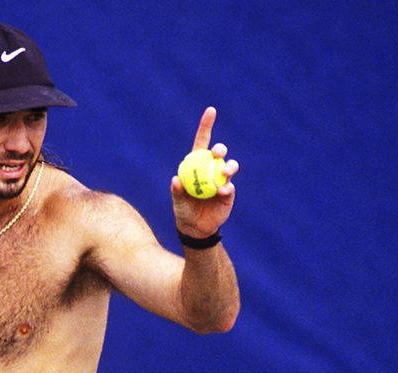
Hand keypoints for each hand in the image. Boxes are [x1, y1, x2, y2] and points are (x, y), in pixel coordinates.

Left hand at [171, 107, 238, 238]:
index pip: (203, 141)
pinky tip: (222, 191)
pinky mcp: (229, 193)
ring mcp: (221, 180)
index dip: (207, 125)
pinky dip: (227, 188)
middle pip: (219, 153)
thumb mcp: (177, 202)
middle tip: (217, 153)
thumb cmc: (184, 211)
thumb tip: (175, 180)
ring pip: (229, 167)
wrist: (196, 229)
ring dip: (229, 167)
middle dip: (220, 149)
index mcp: (197, 165)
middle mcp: (211, 169)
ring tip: (225, 173)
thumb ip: (176, 192)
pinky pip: (230, 187)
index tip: (211, 111)